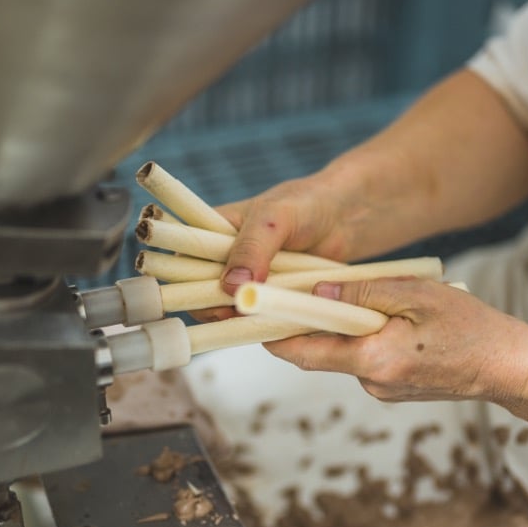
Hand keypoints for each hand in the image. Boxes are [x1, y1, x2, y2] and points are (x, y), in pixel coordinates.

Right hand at [187, 175, 351, 322]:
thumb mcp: (275, 218)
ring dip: (239, 317)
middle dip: (212, 306)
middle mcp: (225, 258)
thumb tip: (230, 286)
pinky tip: (277, 319)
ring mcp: (248, 281)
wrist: (348, 216)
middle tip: (235, 309)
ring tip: (260, 312)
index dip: (182, 280)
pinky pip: (258, 319)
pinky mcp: (270, 299)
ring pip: (228, 310)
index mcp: (212, 230)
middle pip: (199, 292)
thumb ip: (252, 248)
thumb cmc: (308, 203)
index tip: (202, 294)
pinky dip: (264, 323)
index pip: (180, 260)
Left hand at [263, 276, 527, 404]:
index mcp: (374, 360)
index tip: (247, 309)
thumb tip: (316, 292)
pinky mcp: (391, 389)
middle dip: (301, 322)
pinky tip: (381, 315)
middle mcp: (371, 383)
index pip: (304, 349)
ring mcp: (381, 391)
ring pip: (341, 353)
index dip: (272, 329)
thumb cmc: (472, 327)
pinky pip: (362, 359)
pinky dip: (360, 337)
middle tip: (284, 289)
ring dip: (337, 326)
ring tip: (349, 294)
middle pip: (317, 351)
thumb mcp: (417, 295)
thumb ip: (364, 293)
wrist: (509, 368)